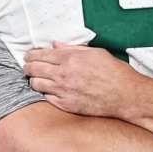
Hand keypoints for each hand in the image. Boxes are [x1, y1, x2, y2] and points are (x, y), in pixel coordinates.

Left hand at [23, 41, 142, 117]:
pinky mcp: (67, 105)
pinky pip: (46, 98)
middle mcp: (64, 75)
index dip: (31, 55)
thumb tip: (56, 46)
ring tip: (36, 78)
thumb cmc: (114, 72)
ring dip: (34, 80)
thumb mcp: (95, 53)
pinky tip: (49, 90)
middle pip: (33, 69)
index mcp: (70, 58)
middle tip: (28, 67)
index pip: (40, 55)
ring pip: (36, 85)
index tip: (29, 56)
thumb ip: (72, 49)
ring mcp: (64, 91)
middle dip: (28, 67)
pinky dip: (45, 93)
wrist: (125, 95)